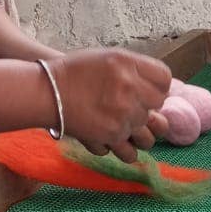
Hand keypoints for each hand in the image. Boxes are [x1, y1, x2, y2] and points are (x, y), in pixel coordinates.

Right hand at [50, 49, 170, 162]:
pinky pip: (130, 153)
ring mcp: (122, 114)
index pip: (165, 80)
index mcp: (128, 64)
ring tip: (124, 128)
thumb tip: (163, 90)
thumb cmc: (76, 73)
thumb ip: (137, 70)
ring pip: (148, 137)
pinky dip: (123, 150)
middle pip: (158, 108)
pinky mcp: (112, 136)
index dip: (159, 87)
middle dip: (146, 110)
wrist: (46, 91)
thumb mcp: (108, 58)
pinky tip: (113, 140)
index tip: (147, 91)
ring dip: (139, 136)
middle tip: (128, 107)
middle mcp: (129, 88)